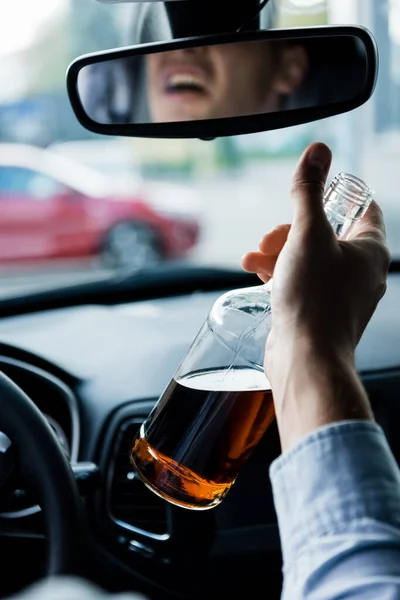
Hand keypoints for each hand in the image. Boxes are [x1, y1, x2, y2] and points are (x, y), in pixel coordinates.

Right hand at [241, 142, 390, 449]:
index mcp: (369, 249)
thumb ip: (308, 192)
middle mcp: (360, 271)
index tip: (312, 191)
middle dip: (291, 228)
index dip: (337, 194)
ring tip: (255, 256)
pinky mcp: (319, 310)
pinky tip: (257, 272)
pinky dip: (279, 272)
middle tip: (270, 236)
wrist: (305, 359)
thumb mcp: (306, 235)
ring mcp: (340, 293)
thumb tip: (318, 151)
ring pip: (309, 258)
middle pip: (327, 232)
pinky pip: (301, 281)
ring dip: (279, 251)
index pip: (363, 207)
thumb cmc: (313, 299)